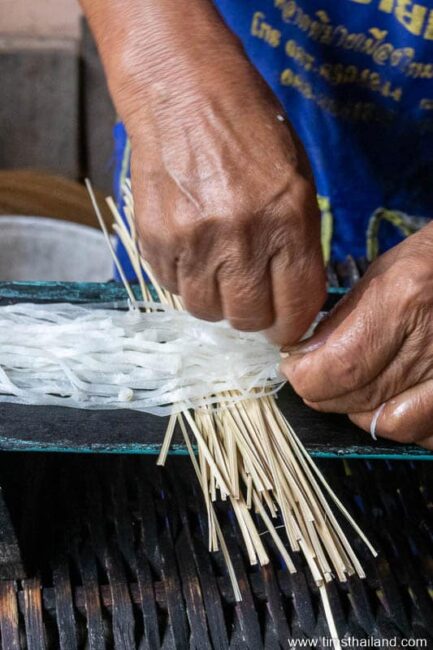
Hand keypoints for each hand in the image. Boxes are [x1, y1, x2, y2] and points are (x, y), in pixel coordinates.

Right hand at [82, 0, 324, 343]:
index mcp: (288, 222)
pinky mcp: (154, 241)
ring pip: (206, 310)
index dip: (291, 325)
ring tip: (218, 267)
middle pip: (247, 318)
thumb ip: (298, 245)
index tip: (284, 323)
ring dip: (216, 299)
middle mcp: (240, 240)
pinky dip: (185, 279)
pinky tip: (192, 247)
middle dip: (253, 315)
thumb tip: (292, 297)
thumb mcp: (297, 183)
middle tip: (251, 295)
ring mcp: (192, 243)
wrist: (184, 94)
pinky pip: (172, 287)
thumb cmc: (251, 132)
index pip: (295, 308)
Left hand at [281, 224, 432, 448]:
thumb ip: (342, 318)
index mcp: (404, 300)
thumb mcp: (384, 271)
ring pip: (392, 423)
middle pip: (361, 397)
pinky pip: (426, 431)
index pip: (341, 366)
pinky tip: (390, 398)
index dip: (307, 377)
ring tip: (351, 387)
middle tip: (313, 378)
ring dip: (360, 412)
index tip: (293, 369)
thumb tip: (304, 357)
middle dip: (324, 393)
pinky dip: (400, 422)